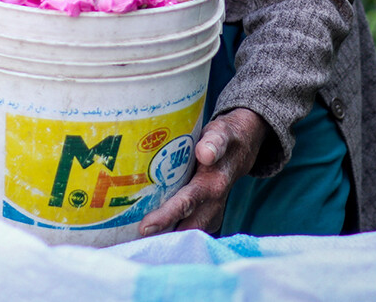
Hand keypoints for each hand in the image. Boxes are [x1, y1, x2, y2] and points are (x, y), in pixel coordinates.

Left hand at [137, 108, 267, 237]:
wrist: (241, 149)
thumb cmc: (224, 139)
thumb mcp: (221, 134)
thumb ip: (214, 142)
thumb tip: (206, 153)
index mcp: (214, 184)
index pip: (186, 203)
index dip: (165, 216)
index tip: (144, 226)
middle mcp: (213, 204)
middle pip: (185, 227)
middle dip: (161, 236)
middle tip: (134, 241)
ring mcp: (212, 214)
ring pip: (188, 233)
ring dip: (167, 239)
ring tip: (139, 242)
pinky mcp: (208, 217)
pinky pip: (189, 230)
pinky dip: (173, 234)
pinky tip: (152, 235)